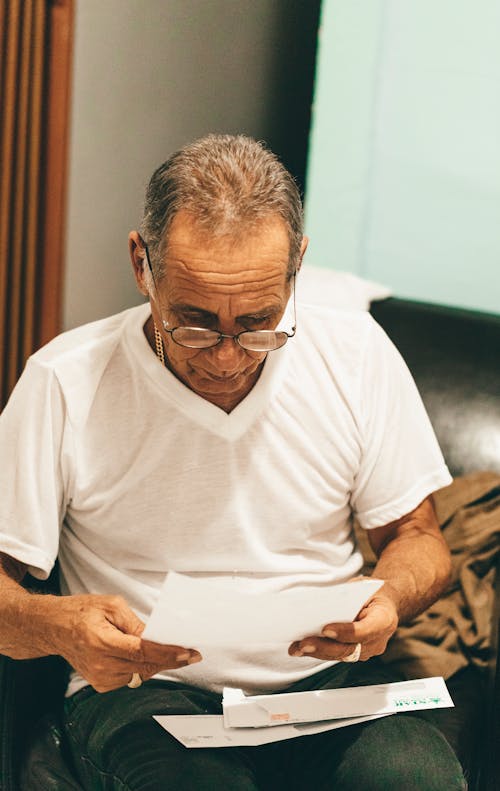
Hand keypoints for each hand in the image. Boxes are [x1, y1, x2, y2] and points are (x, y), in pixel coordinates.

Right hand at [51, 593, 201, 692]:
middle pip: (145, 666)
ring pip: (140, 674)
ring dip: (155, 663)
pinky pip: (131, 678)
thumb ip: (135, 623)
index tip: (188, 652)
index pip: (142, 651)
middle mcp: (100, 664)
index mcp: (102, 641)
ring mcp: (99, 678)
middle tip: (191, 653)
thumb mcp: (111, 605)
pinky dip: (140, 667)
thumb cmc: (82, 612)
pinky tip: (140, 655)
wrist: (55, 627)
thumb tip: (157, 637)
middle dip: (170, 659)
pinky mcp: (100, 685)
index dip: (168, 653)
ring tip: (163, 649)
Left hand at [288, 584, 397, 661]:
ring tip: (296, 648)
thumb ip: (346, 597)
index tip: (325, 629)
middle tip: (304, 644)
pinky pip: (336, 655)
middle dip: (324, 647)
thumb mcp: (363, 586)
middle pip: (350, 649)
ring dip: (317, 652)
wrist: (385, 603)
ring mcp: (367, 651)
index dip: (345, 632)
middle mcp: (378, 641)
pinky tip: (300, 648)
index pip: (365, 631)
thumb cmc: (372, 593)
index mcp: (384, 620)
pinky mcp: (355, 654)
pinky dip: (318, 652)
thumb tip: (319, 604)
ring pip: (340, 655)